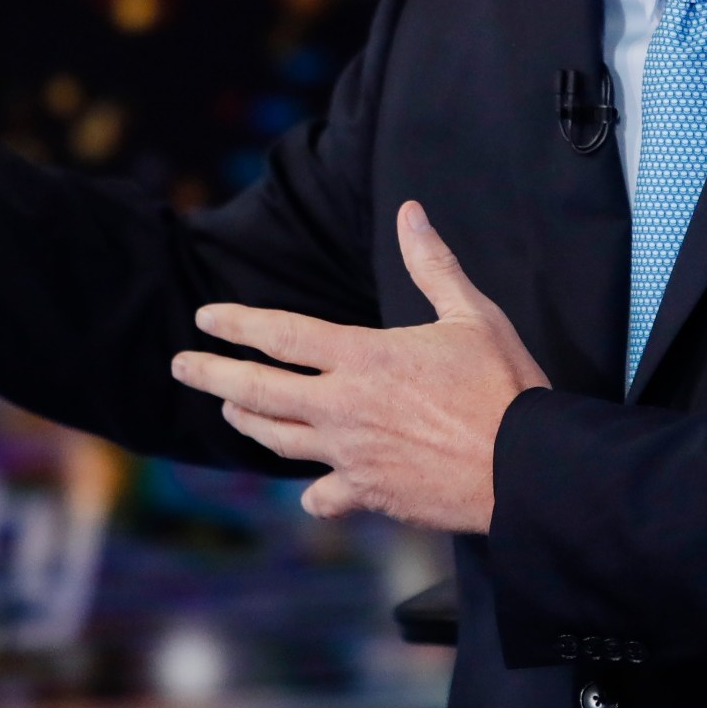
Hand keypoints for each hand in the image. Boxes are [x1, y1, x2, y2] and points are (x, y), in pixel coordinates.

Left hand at [170, 201, 551, 531]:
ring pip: (278, 439)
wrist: (524, 467)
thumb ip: (433, 264)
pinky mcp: (369, 494)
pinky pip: (323, 495)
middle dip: (212, 375)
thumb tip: (411, 213)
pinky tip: (310, 491)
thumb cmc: (504, 386)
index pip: (281, 335)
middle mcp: (343, 407)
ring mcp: (350, 454)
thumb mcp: (472, 314)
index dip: (238, 322)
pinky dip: (313, 492)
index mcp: (363, 357)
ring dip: (248, 421)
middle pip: (257, 390)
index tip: (206, 318)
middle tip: (182, 366)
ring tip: (231, 410)